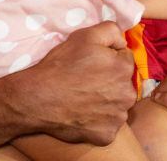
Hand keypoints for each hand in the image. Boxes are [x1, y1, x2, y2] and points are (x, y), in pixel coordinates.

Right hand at [0, 22, 134, 145]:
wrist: (39, 98)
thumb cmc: (62, 65)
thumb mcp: (86, 35)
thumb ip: (111, 31)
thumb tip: (122, 40)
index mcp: (124, 68)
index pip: (124, 59)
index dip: (107, 58)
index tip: (91, 63)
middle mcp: (127, 95)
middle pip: (123, 84)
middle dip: (109, 81)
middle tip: (86, 81)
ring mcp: (117, 118)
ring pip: (116, 105)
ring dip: (105, 102)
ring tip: (83, 98)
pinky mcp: (106, 136)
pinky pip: (107, 126)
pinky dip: (98, 121)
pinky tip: (82, 114)